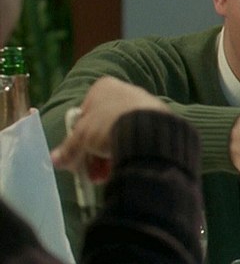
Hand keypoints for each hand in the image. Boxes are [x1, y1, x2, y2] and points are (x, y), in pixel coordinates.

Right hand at [50, 76, 169, 181]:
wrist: (146, 130)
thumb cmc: (107, 125)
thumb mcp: (81, 138)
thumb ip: (69, 149)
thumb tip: (55, 160)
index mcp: (104, 87)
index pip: (85, 114)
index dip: (79, 137)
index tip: (78, 156)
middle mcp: (125, 91)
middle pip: (103, 127)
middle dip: (95, 154)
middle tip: (92, 174)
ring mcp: (144, 105)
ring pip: (121, 134)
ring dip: (110, 157)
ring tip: (107, 176)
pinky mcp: (160, 119)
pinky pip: (139, 138)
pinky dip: (130, 152)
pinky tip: (126, 167)